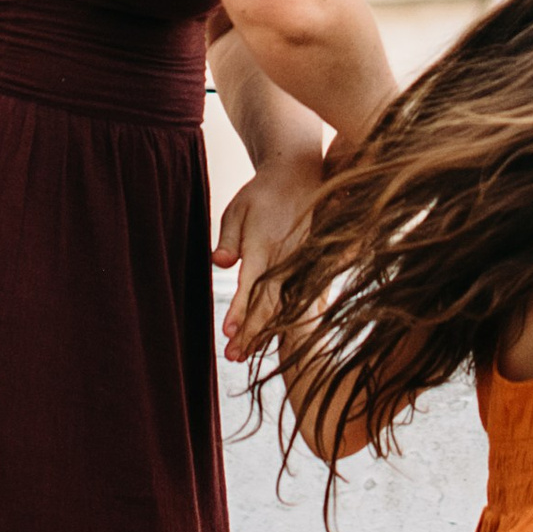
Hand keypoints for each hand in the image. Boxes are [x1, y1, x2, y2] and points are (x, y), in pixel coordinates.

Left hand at [214, 155, 322, 352]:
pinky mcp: (312, 266)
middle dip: (251, 333)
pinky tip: (279, 338)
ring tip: (249, 353)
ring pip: (286, 306)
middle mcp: (286, 259)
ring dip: (267, 331)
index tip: (228, 333)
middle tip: (233, 356)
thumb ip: (228, 239)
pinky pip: (303, 299)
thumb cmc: (262, 193)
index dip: (240, 311)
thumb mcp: (237, 209)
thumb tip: (219, 264)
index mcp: (264, 246)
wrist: (301, 174)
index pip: (251, 285)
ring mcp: (302, 265)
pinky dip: (290, 320)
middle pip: (268, 304)